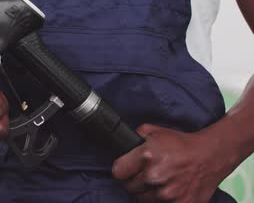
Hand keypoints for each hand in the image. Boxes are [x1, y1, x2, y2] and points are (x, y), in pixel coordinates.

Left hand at [112, 124, 232, 202]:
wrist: (210, 155)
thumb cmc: (180, 143)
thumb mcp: (154, 132)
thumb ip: (134, 138)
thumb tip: (120, 144)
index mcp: (146, 156)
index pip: (118, 172)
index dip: (122, 169)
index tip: (126, 169)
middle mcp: (155, 176)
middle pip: (130, 187)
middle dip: (135, 181)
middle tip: (145, 175)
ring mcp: (168, 193)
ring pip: (142, 199)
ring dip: (147, 192)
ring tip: (157, 182)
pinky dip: (161, 200)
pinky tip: (167, 190)